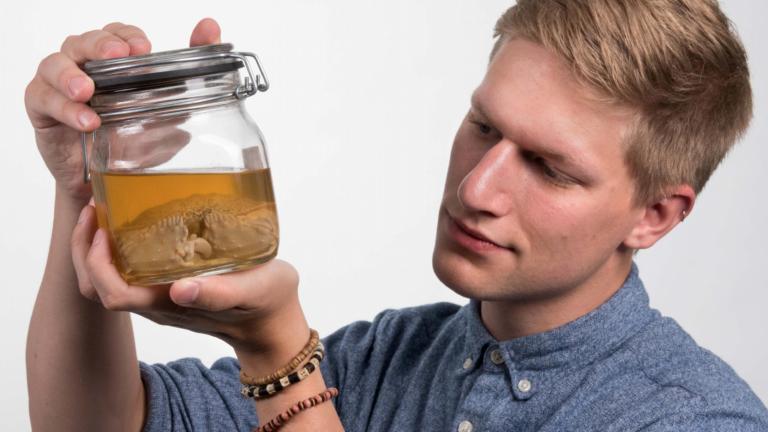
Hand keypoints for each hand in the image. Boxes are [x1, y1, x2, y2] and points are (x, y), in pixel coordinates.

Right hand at [25, 18, 221, 204]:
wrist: (103, 183)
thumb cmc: (131, 141)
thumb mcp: (166, 111)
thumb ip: (189, 72)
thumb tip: (213, 31)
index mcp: (112, 63)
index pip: (116, 34)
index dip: (126, 35)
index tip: (143, 48)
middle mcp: (83, 67)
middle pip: (83, 42)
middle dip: (100, 45)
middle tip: (116, 56)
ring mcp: (58, 85)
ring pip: (55, 64)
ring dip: (71, 76)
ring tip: (88, 92)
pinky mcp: (41, 109)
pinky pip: (42, 98)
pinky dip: (63, 107)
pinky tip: (85, 121)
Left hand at [70, 203, 304, 356]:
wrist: (274, 323)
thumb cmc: (268, 303)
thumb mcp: (253, 291)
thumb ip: (220, 292)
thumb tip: (180, 290)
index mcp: (169, 306)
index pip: (111, 293)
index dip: (97, 263)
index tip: (104, 227)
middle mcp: (157, 304)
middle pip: (97, 288)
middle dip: (85, 251)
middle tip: (93, 210)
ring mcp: (161, 298)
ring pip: (109, 281)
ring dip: (97, 249)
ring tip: (106, 213)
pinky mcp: (170, 289)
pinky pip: (128, 273)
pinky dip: (117, 248)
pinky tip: (135, 222)